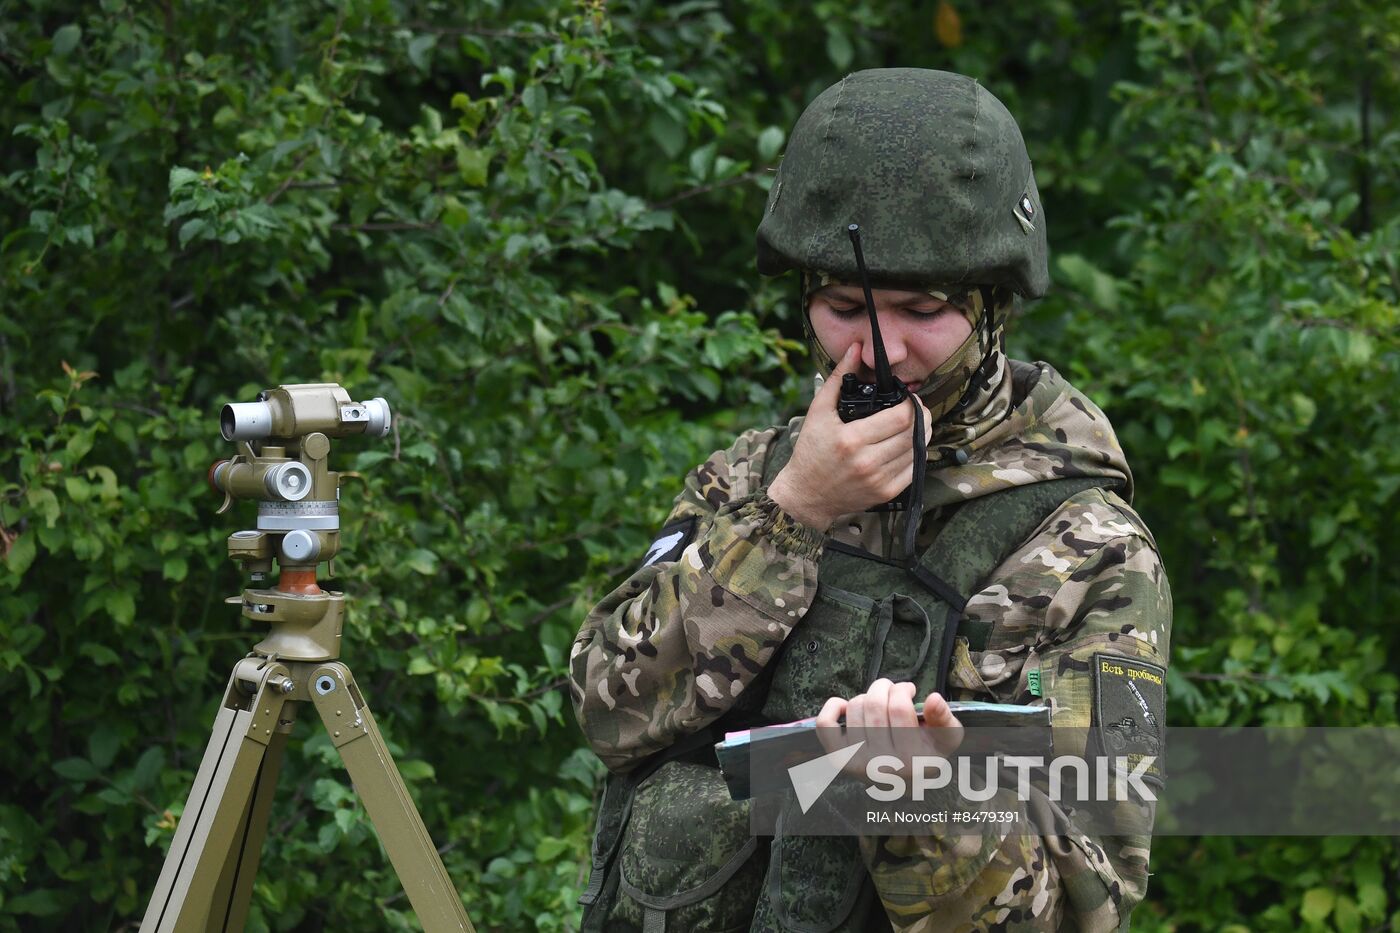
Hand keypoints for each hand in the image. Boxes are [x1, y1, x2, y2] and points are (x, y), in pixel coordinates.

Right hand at [767, 345, 930, 529]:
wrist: (806, 494)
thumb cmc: (811, 451)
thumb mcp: (819, 411)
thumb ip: (839, 378)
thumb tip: (855, 348)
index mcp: (852, 439)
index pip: (901, 417)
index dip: (913, 404)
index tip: (909, 398)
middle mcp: (867, 461)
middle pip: (913, 434)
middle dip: (922, 417)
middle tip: (917, 409)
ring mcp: (878, 480)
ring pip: (917, 451)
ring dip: (921, 435)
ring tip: (914, 425)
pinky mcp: (885, 493)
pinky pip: (914, 470)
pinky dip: (916, 455)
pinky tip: (908, 445)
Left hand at [814, 679, 963, 779]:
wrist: (901, 782)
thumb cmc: (926, 754)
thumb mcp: (945, 738)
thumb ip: (944, 718)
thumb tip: (933, 698)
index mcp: (911, 760)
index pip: (900, 708)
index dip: (903, 690)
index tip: (909, 690)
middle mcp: (881, 765)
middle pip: (875, 704)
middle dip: (884, 687)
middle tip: (892, 689)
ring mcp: (855, 762)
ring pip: (854, 708)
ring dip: (866, 696)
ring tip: (877, 703)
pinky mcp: (837, 758)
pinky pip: (825, 724)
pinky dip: (833, 707)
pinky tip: (847, 706)